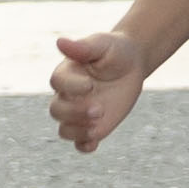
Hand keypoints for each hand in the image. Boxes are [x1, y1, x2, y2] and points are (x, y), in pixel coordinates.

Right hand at [49, 30, 151, 151]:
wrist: (132, 64)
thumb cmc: (114, 51)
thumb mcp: (102, 45)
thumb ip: (83, 47)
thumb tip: (59, 41)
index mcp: (67, 74)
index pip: (57, 83)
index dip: (71, 87)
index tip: (90, 84)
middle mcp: (68, 95)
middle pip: (57, 110)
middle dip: (75, 113)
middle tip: (99, 109)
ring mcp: (78, 113)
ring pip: (65, 130)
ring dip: (78, 131)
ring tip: (98, 126)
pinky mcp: (92, 127)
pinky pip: (80, 143)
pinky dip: (84, 146)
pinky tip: (94, 143)